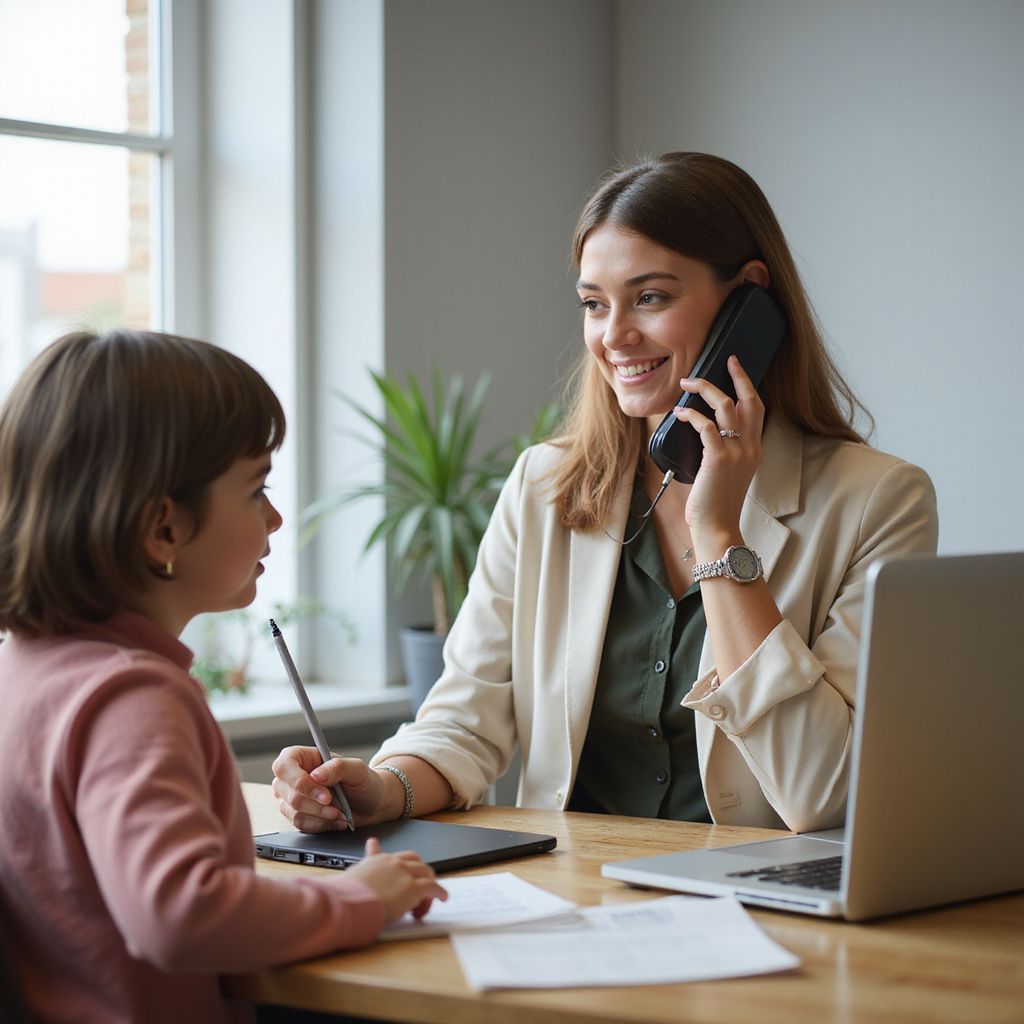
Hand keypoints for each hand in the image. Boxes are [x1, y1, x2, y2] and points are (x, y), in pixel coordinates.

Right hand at [271, 745, 391, 831]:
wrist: (371, 803)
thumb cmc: (363, 781)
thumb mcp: (357, 769)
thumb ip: (338, 767)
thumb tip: (316, 775)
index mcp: (302, 757)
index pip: (284, 766)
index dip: (299, 782)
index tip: (324, 795)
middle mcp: (292, 777)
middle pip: (287, 793)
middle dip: (315, 804)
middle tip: (336, 806)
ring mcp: (292, 798)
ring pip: (293, 811)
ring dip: (319, 815)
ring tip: (339, 813)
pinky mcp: (298, 815)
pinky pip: (300, 825)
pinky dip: (321, 825)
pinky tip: (336, 821)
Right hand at [346, 837, 447, 922]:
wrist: (347, 903)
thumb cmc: (344, 897)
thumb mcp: (350, 878)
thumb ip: (360, 871)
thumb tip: (358, 863)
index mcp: (376, 861)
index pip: (388, 855)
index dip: (396, 860)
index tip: (384, 849)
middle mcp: (392, 863)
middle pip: (414, 862)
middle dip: (418, 874)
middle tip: (416, 893)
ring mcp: (404, 874)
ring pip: (426, 872)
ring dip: (428, 886)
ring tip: (425, 902)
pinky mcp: (413, 888)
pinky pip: (433, 887)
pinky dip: (440, 892)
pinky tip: (442, 898)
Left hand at [673, 355, 763, 547]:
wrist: (717, 526)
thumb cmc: (716, 503)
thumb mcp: (728, 473)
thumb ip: (724, 451)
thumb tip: (704, 430)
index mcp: (754, 450)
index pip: (757, 409)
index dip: (747, 385)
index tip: (736, 368)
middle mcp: (750, 447)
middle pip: (749, 400)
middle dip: (737, 376)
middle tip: (725, 360)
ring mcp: (737, 452)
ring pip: (725, 406)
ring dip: (705, 390)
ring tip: (687, 383)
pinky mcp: (718, 458)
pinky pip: (706, 426)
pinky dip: (692, 415)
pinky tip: (680, 413)